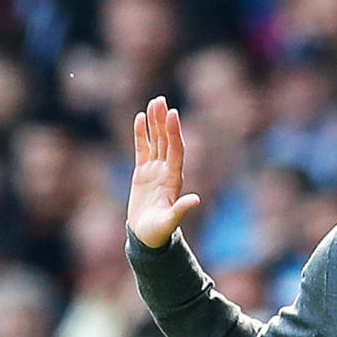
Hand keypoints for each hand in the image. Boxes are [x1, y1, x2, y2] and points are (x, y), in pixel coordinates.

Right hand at [126, 96, 200, 247]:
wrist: (147, 235)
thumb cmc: (159, 231)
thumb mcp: (170, 221)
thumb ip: (181, 210)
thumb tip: (196, 200)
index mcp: (174, 178)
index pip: (175, 150)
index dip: (174, 132)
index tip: (173, 114)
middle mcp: (166, 170)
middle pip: (166, 140)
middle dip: (163, 121)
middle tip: (160, 100)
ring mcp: (154, 170)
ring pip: (155, 140)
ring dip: (154, 122)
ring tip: (153, 102)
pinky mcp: (142, 172)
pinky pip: (142, 148)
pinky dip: (141, 134)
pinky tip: (140, 118)